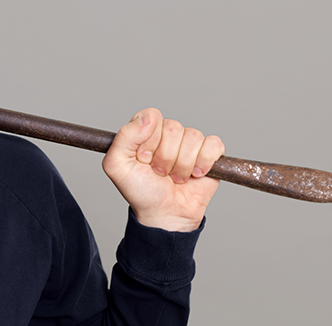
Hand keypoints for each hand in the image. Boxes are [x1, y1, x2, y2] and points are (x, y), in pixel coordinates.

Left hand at [102, 108, 223, 231]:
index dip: (149, 140)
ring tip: (175, 177)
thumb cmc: (141, 191)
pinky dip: (204, 162)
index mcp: (145, 131)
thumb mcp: (117, 166)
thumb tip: (150, 116)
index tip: (143, 158)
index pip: (152, 117)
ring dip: (183, 164)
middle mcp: (167, 134)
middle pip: (173, 127)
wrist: (164, 214)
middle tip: (159, 172)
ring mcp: (189, 143)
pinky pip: (214, 144)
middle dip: (165, 156)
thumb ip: (125, 136)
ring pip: (193, 136)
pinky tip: (195, 175)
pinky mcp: (209, 154)